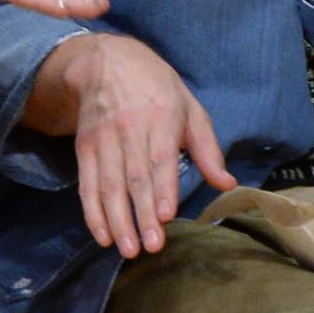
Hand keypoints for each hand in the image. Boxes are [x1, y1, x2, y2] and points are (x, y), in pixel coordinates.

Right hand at [47, 33, 234, 257]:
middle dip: (142, 215)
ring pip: (109, 186)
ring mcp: (104, 141)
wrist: (106, 62)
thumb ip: (208, 149)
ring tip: (128, 249)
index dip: (163, 188)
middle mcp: (130, 131)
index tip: (166, 215)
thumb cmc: (159, 90)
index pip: (160, 158)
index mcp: (162, 119)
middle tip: (151, 246)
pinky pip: (88, 185)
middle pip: (135, 178)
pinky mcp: (86, 149)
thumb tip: (227, 184)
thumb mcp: (191, 110)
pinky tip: (102, 236)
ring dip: (117, 221)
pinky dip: (92, 213)